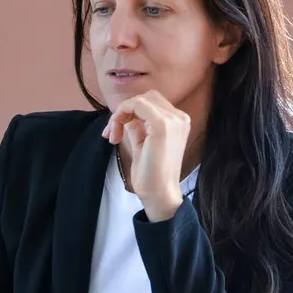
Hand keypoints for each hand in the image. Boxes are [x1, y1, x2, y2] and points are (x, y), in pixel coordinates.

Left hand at [102, 90, 191, 221]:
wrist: (160, 195)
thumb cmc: (151, 175)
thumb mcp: (142, 144)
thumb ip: (138, 127)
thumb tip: (128, 117)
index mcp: (178, 122)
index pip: (151, 103)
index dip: (129, 112)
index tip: (114, 133)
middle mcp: (179, 118)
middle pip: (146, 97)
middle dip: (125, 111)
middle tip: (112, 133)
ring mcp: (173, 120)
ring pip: (139, 100)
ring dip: (121, 114)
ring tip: (113, 136)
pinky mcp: (162, 125)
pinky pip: (136, 104)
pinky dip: (121, 114)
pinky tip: (115, 134)